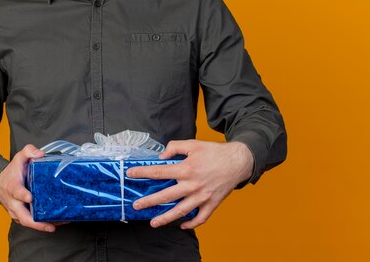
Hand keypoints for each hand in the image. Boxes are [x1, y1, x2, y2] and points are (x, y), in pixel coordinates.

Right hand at [0, 144, 55, 231]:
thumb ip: (28, 151)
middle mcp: (14, 203)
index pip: (16, 192)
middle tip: (49, 225)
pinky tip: (56, 223)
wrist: (1, 184)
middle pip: (23, 216)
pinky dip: (43, 225)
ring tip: (58, 224)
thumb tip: (40, 153)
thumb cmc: (13, 172)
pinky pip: (31, 223)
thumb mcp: (19, 158)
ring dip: (42, 226)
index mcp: (12, 187)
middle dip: (36, 223)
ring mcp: (17, 212)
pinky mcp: (21, 217)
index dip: (23, 195)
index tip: (30, 197)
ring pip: (28, 222)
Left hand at [126, 139, 253, 229]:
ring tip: (153, 223)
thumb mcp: (193, 144)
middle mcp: (192, 184)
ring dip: (166, 218)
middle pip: (166, 196)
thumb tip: (162, 157)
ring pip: (180, 211)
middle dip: (149, 202)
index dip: (142, 173)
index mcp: (186, 169)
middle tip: (136, 205)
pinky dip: (191, 223)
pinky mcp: (212, 203)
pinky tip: (181, 225)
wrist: (238, 161)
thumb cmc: (214, 152)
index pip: (159, 172)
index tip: (130, 174)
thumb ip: (175, 147)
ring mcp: (202, 196)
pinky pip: (200, 218)